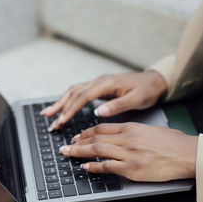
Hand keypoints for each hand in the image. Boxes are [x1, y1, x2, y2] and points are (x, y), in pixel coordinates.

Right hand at [41, 70, 167, 130]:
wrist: (154, 80)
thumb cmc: (146, 90)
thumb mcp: (136, 99)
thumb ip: (117, 105)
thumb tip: (98, 112)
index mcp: (106, 83)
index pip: (82, 96)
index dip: (70, 109)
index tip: (62, 121)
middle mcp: (98, 81)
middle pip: (73, 93)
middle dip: (60, 107)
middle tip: (49, 120)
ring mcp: (97, 83)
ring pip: (73, 91)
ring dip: (60, 102)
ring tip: (48, 114)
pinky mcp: (98, 88)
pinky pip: (78, 93)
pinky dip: (68, 100)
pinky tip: (62, 107)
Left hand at [59, 123, 196, 181]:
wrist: (188, 153)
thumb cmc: (173, 142)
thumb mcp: (150, 130)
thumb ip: (133, 132)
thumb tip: (120, 137)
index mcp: (131, 127)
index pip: (102, 128)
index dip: (86, 132)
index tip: (77, 136)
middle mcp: (127, 138)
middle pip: (95, 138)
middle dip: (77, 143)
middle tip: (65, 147)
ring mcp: (128, 153)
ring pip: (97, 150)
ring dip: (80, 153)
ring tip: (68, 155)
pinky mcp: (132, 168)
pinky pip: (107, 166)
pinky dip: (94, 167)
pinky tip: (86, 167)